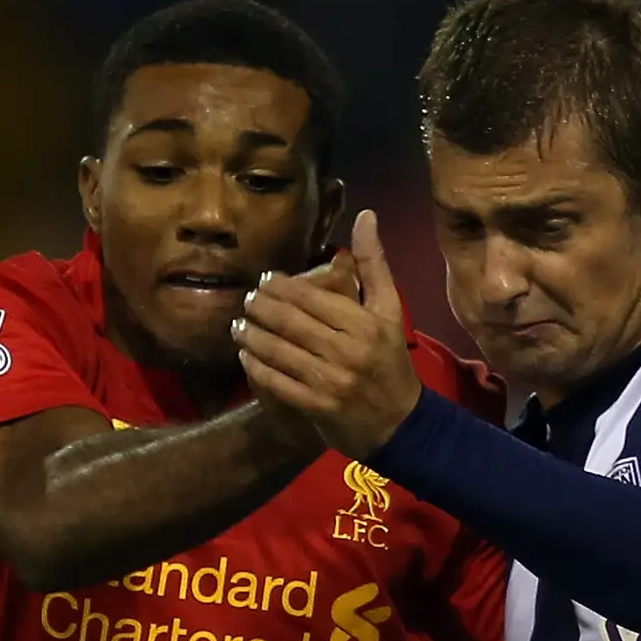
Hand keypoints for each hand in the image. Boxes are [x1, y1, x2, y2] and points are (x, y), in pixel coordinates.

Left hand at [234, 212, 422, 456]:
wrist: (401, 424)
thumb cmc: (390, 361)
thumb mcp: (389, 310)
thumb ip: (373, 263)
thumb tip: (366, 216)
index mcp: (364, 323)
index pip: (308, 296)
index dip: (279, 286)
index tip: (265, 281)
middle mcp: (347, 350)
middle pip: (288, 321)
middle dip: (259, 308)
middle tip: (247, 301)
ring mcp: (331, 381)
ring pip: (277, 350)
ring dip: (251, 336)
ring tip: (238, 326)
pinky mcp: (318, 407)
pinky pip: (277, 382)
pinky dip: (256, 367)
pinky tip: (246, 357)